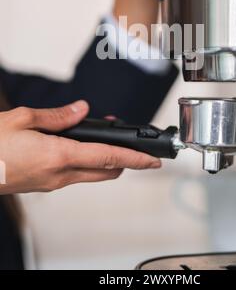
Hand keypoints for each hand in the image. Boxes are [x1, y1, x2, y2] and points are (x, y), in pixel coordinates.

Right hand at [0, 101, 160, 193]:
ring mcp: (52, 184)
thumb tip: (81, 109)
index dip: (135, 159)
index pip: (108, 157)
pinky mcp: (45, 185)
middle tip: (129, 142)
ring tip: (103, 136)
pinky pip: (76, 175)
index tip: (152, 160)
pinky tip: (80, 145)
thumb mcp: (23, 119)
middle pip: (106, 171)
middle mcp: (59, 175)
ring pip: (91, 174)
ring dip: (104, 158)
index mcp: (58, 156)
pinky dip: (87, 161)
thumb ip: (58, 115)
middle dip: (124, 159)